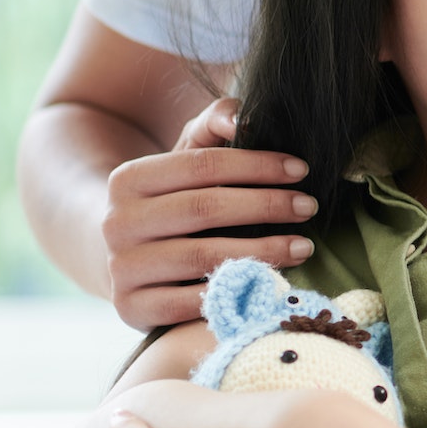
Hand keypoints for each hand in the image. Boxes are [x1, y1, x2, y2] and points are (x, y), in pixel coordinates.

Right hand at [102, 97, 318, 327]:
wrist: (127, 257)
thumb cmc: (173, 200)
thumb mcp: (186, 158)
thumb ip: (213, 126)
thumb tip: (242, 118)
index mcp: (127, 178)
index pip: (202, 165)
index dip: (257, 165)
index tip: (301, 170)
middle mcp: (117, 223)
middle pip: (205, 209)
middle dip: (266, 206)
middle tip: (309, 206)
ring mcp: (121, 269)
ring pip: (203, 258)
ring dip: (263, 252)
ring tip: (304, 246)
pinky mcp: (133, 309)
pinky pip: (192, 304)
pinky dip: (236, 293)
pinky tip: (272, 284)